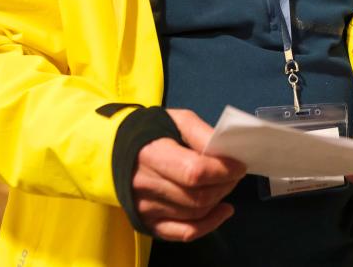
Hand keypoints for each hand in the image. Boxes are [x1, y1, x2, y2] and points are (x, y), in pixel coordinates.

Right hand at [132, 109, 246, 240]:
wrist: (113, 150)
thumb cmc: (151, 132)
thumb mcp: (175, 119)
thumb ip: (201, 133)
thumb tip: (226, 150)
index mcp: (152, 154)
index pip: (194, 172)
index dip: (223, 170)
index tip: (240, 164)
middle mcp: (146, 185)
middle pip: (198, 196)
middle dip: (225, 185)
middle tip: (235, 173)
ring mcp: (146, 208)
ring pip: (195, 213)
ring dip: (219, 199)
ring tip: (227, 184)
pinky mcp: (148, 222)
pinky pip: (183, 233)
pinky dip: (209, 225)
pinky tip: (223, 211)